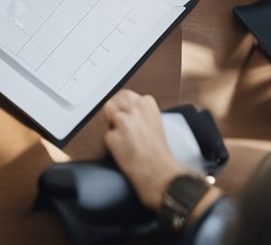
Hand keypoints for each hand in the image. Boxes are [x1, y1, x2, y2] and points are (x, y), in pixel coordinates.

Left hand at [102, 90, 188, 211]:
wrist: (162, 175)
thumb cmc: (162, 154)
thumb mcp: (157, 124)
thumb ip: (142, 115)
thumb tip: (127, 110)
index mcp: (148, 105)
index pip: (126, 96)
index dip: (125, 107)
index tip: (127, 114)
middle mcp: (134, 110)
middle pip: (113, 102)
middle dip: (114, 112)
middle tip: (120, 126)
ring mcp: (123, 123)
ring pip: (108, 117)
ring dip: (114, 127)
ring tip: (126, 140)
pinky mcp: (112, 137)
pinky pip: (107, 136)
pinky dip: (113, 144)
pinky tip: (125, 152)